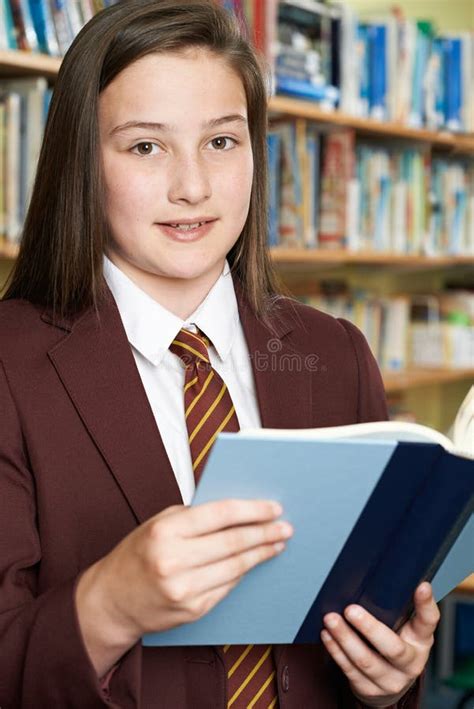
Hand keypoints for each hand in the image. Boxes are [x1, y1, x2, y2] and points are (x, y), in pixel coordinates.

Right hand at [76, 499, 292, 675]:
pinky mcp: (192, 610)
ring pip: (235, 567)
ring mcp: (184, 589)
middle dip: (264, 533)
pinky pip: (227, 587)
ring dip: (261, 554)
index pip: (220, 515)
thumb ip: (194, 517)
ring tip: (277, 543)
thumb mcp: (158, 523)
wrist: (111, 601)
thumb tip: (239, 511)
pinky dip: (243, 573)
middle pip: (233, 542)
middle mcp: (174, 560)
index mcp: (166, 531)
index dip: (252, 510)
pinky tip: (254, 562)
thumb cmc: (137, 554)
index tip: (274, 507)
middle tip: (285, 527)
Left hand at [321, 582, 439, 706]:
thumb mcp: (405, 626)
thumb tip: (382, 574)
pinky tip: (327, 636)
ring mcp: (390, 680)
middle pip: (393, 648)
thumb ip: (398, 605)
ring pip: (366, 661)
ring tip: (331, 619)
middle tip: (351, 609)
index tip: (421, 586)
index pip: (428, 622)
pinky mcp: (369, 689)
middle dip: (369, 628)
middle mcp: (410, 663)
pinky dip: (336, 651)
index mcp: (421, 640)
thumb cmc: (396, 642)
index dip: (426, 604)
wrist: (390, 681)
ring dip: (345, 639)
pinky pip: (350, 670)